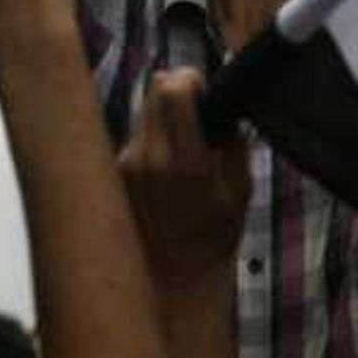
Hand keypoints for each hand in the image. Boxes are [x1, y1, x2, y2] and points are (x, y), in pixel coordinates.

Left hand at [122, 71, 253, 288]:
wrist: (175, 278)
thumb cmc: (215, 235)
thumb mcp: (241, 188)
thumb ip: (231, 140)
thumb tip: (221, 102)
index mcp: (187, 161)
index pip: (174, 89)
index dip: (191, 79)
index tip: (203, 89)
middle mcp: (150, 159)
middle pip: (153, 89)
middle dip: (177, 91)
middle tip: (194, 111)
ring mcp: (127, 166)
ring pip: (142, 111)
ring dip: (163, 116)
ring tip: (181, 147)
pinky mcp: (115, 174)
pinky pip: (134, 137)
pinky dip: (151, 140)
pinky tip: (164, 170)